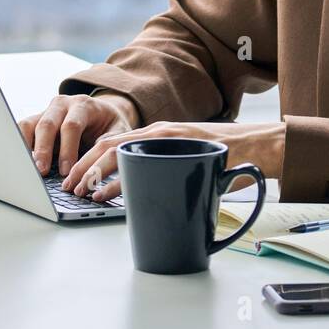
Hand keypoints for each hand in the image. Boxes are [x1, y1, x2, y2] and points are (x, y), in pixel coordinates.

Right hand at [18, 92, 139, 178]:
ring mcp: (47, 111)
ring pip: (30, 124)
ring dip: (26, 147)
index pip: (71, 125)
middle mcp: (62, 104)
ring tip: (27, 168)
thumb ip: (107, 145)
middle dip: (44, 150)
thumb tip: (94, 165)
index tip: (66, 171)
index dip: (67, 149)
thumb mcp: (118, 132)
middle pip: (47, 124)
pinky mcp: (37, 120)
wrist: (104, 112)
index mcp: (84, 105)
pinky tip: (21, 161)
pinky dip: (20, 144)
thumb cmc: (110, 125)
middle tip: (42, 171)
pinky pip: (23, 128)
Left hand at [62, 118, 286, 201]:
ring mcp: (165, 136)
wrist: (258, 146)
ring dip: (92, 173)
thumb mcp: (193, 163)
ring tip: (80, 191)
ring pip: (116, 151)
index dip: (90, 160)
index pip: (114, 144)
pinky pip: (138, 160)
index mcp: (158, 136)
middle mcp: (157, 132)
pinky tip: (105, 193)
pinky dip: (116, 180)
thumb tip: (149, 197)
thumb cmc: (228, 160)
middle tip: (69, 187)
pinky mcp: (175, 144)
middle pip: (107, 146)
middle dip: (83, 166)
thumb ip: (170, 172)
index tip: (76, 178)